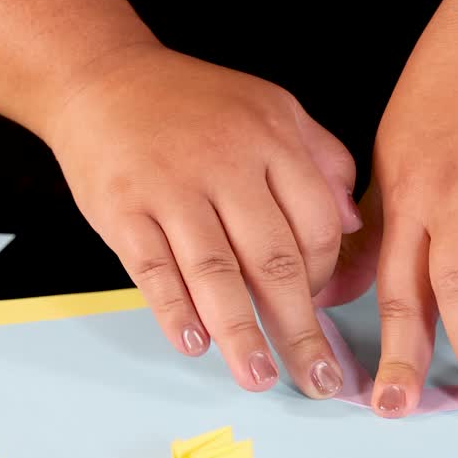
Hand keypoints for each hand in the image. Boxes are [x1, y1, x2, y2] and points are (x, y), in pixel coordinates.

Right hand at [44, 43, 361, 397]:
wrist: (101, 78)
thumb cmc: (194, 106)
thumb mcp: (272, 110)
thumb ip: (321, 160)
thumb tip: (355, 226)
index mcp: (272, 140)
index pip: (318, 223)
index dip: (327, 275)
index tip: (323, 310)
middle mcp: (226, 163)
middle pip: (274, 259)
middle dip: (299, 328)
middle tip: (318, 378)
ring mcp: (171, 187)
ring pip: (215, 273)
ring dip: (241, 334)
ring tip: (260, 378)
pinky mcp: (122, 208)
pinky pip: (153, 269)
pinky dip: (174, 311)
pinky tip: (194, 345)